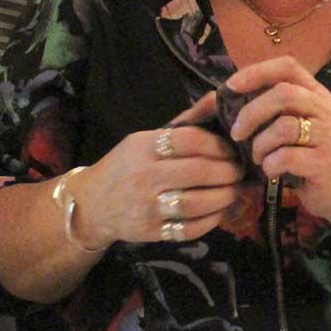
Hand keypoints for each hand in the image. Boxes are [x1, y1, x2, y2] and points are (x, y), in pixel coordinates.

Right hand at [69, 93, 243, 248]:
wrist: (91, 205)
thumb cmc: (126, 165)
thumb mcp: (147, 138)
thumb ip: (184, 123)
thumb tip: (217, 98)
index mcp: (145, 147)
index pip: (188, 140)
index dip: (217, 144)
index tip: (231, 148)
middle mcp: (146, 176)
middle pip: (197, 171)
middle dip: (227, 171)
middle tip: (239, 170)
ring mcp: (148, 207)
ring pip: (196, 203)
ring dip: (224, 196)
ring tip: (233, 190)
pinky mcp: (152, 233)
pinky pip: (189, 229)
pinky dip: (211, 221)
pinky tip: (219, 211)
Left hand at [226, 56, 330, 226]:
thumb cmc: (307, 151)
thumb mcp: (294, 122)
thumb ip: (271, 107)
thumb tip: (226, 95)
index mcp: (315, 92)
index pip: (287, 66)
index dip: (257, 72)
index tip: (231, 86)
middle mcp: (324, 108)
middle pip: (283, 93)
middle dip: (252, 112)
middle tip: (237, 133)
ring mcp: (327, 135)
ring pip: (284, 126)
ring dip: (260, 144)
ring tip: (258, 156)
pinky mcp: (324, 162)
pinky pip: (287, 156)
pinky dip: (270, 164)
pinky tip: (271, 170)